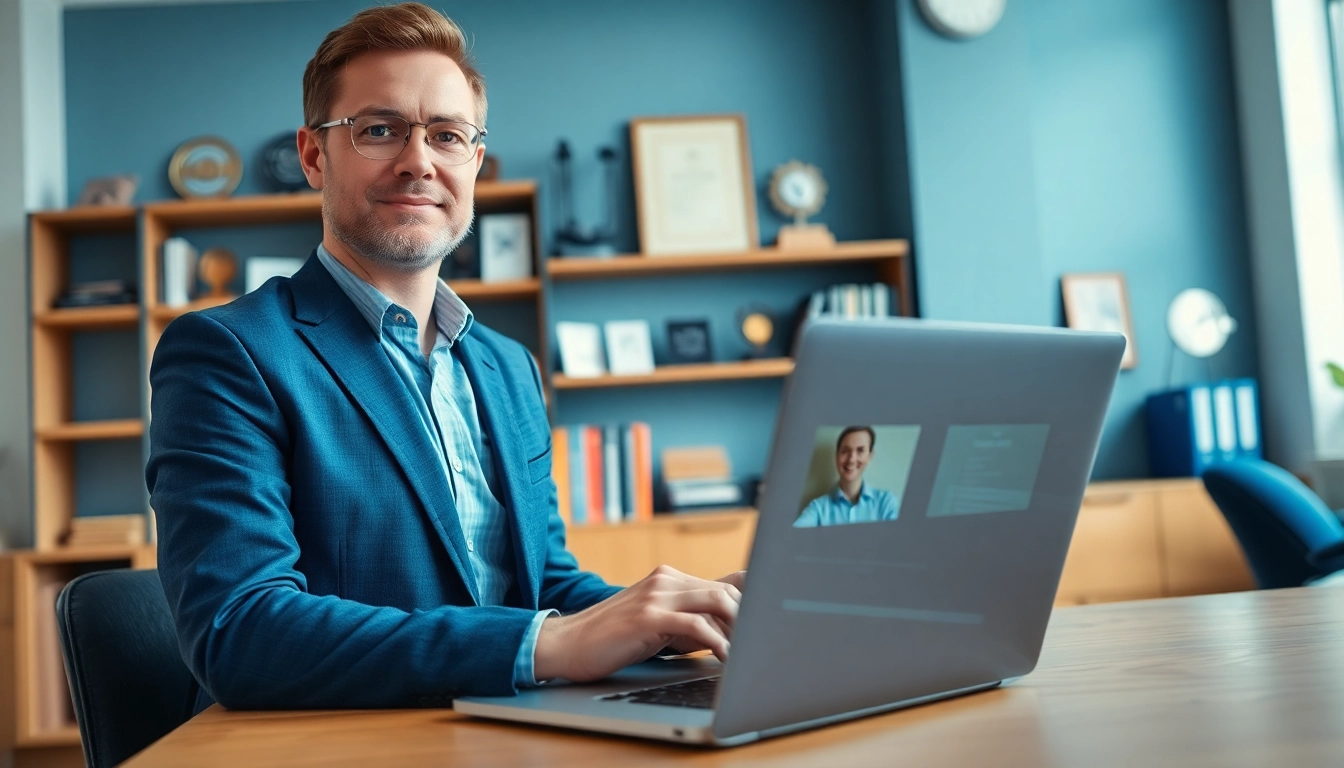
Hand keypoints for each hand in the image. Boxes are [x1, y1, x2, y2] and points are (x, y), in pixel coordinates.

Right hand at [533, 565, 742, 682]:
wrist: (567, 644)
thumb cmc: (614, 639)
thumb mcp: (658, 622)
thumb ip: (690, 617)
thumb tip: (731, 625)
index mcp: (669, 578)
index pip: (725, 582)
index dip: (751, 602)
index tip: (769, 623)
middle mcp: (666, 580)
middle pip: (726, 590)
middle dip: (749, 618)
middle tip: (760, 644)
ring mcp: (657, 595)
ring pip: (716, 601)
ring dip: (739, 628)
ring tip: (748, 652)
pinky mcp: (648, 616)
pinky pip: (695, 624)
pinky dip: (717, 641)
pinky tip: (725, 657)